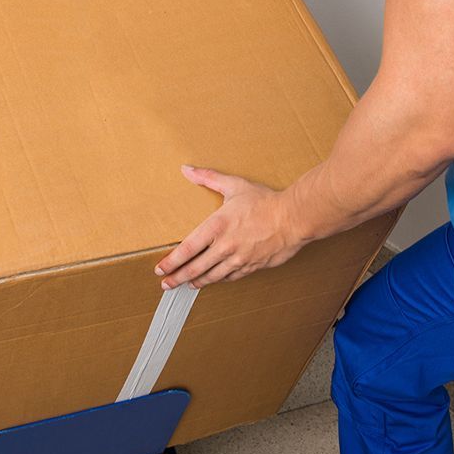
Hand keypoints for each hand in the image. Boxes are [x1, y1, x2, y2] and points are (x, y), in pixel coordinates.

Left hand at [155, 166, 305, 289]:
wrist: (293, 218)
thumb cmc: (264, 202)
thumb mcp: (234, 185)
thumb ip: (208, 178)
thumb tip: (187, 170)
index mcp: (216, 226)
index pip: (187, 249)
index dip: (171, 261)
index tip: (160, 268)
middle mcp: (224, 246)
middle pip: (195, 268)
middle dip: (177, 277)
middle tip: (166, 284)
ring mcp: (238, 259)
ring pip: (211, 277)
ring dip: (196, 282)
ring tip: (186, 284)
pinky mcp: (251, 267)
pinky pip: (230, 277)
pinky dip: (218, 280)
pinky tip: (213, 280)